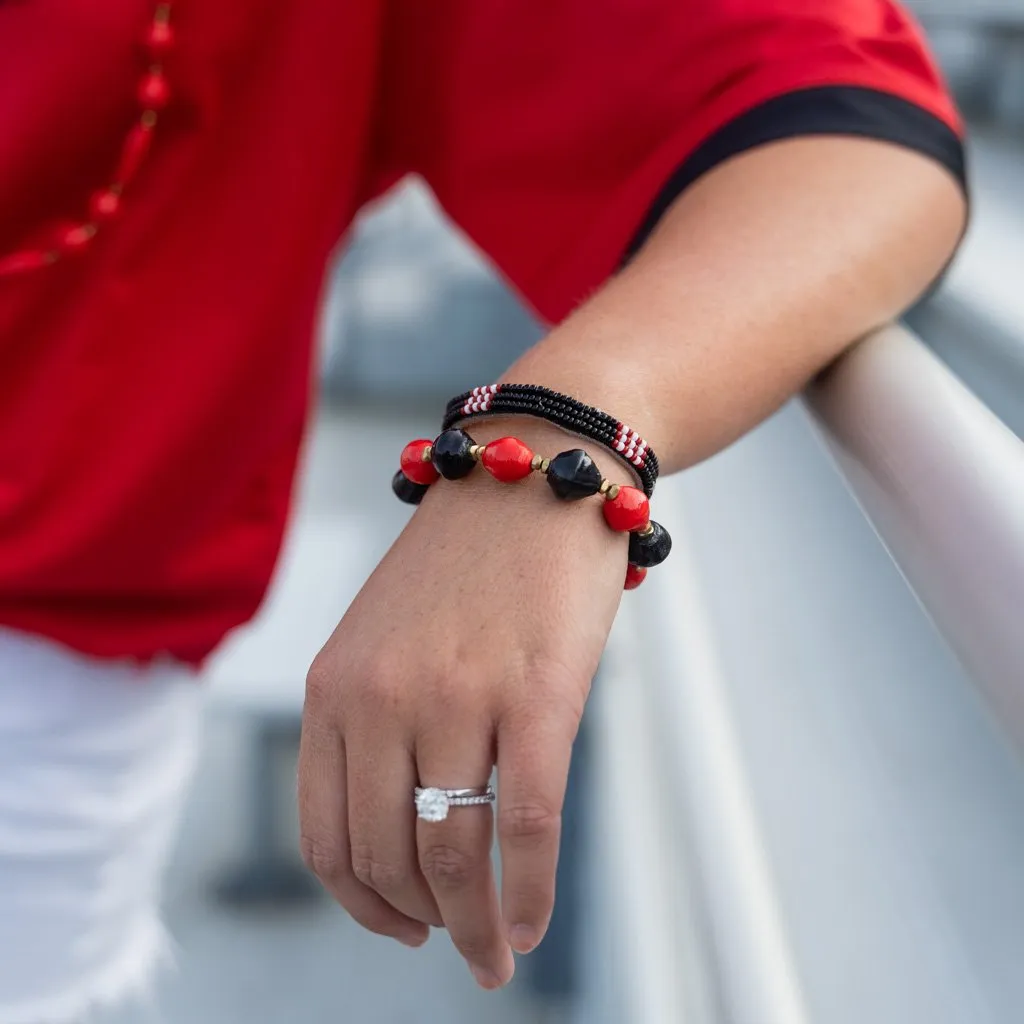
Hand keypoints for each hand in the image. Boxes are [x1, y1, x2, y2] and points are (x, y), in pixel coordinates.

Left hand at [297, 419, 626, 987]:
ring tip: (497, 953)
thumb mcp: (385, 635)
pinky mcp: (537, 693)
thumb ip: (373, 719)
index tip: (400, 928)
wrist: (534, 473)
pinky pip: (527, 825)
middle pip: (387, 859)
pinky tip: (535, 922)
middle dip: (423, 925)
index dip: (360, 903)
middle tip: (464, 948)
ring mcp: (457, 696)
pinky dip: (531, 893)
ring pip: (452, 856)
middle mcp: (382, 698)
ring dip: (476, 928)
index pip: (324, 838)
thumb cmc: (466, 562)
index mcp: (333, 689)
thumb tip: (398, 826)